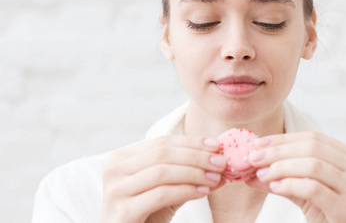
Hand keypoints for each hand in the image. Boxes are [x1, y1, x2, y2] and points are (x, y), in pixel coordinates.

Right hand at [100, 135, 226, 222]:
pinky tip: (202, 192)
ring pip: (162, 171)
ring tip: (215, 178)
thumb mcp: (167, 189)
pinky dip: (185, 191)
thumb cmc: (146, 214)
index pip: (163, 142)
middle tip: (220, 162)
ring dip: (194, 173)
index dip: (192, 142)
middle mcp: (114, 170)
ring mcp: (116, 191)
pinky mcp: (122, 212)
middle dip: (196, 156)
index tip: (217, 146)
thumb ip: (187, 174)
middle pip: (163, 154)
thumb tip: (218, 160)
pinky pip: (160, 194)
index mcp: (123, 158)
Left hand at [246, 132, 345, 222]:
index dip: (283, 139)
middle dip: (278, 151)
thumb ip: (285, 177)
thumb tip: (253, 168)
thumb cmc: (332, 216)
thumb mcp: (308, 192)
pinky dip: (290, 184)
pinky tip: (275, 188)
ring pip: (313, 165)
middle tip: (254, 158)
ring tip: (262, 175)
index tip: (257, 144)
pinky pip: (313, 188)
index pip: (313, 138)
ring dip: (281, 167)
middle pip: (312, 147)